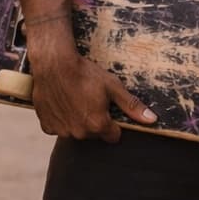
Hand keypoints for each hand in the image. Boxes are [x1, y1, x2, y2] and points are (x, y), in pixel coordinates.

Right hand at [30, 51, 156, 142]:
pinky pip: (58, 128)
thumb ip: (132, 106)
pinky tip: (62, 103)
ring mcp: (62, 130)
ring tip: (75, 99)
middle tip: (90, 100)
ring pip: (76, 131)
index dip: (113, 123)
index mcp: (98, 125)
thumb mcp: (112, 87)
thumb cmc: (84, 73)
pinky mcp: (47, 125)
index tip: (107, 109)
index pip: (114, 136)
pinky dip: (61, 119)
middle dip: (95, 121)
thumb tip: (152, 120)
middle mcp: (80, 133)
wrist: (54, 63)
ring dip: (77, 121)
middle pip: (94, 134)